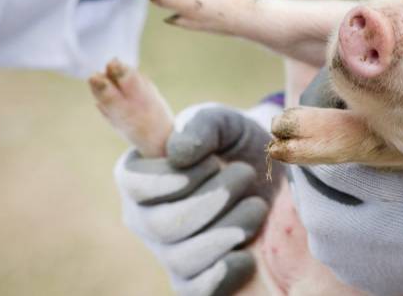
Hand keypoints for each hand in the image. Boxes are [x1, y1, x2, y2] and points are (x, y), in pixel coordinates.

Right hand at [115, 106, 274, 295]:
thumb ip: (200, 125)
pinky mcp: (191, 281)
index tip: (210, 162)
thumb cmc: (235, 144)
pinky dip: (226, 271)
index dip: (173, 177)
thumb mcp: (223, 123)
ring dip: (228, 229)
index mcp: (137, 175)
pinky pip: (198, 289)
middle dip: (212, 199)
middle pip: (162, 224)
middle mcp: (143, 217)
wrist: (268, 176)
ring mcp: (165, 252)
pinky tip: (247, 251)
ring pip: (183, 258)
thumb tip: (177, 154)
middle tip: (243, 174)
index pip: (134, 183)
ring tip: (256, 205)